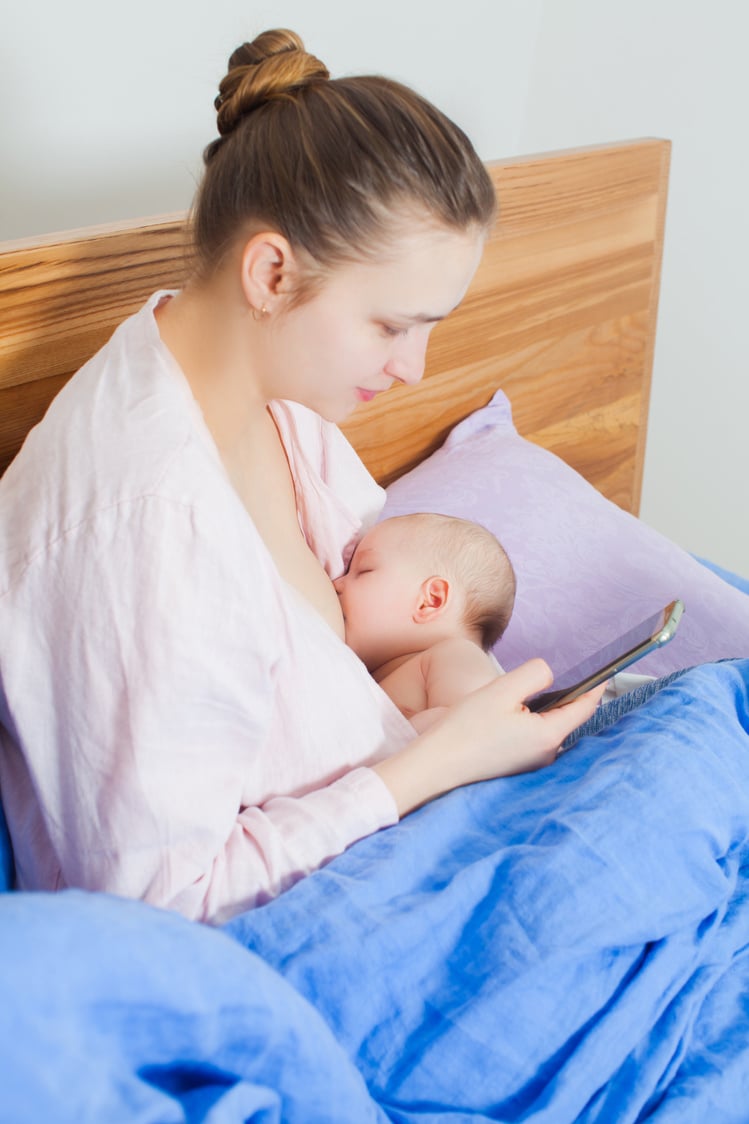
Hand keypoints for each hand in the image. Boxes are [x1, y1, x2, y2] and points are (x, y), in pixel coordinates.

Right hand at [374, 659, 604, 816]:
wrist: (436, 765)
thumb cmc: (466, 729)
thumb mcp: (502, 689)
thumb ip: (535, 674)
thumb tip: (550, 675)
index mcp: (549, 736)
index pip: (585, 707)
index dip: (595, 686)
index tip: (604, 672)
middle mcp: (546, 754)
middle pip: (563, 716)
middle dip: (553, 696)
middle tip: (521, 685)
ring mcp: (532, 763)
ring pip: (545, 726)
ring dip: (533, 710)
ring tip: (500, 706)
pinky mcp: (518, 766)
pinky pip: (531, 738)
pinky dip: (522, 724)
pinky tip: (495, 721)